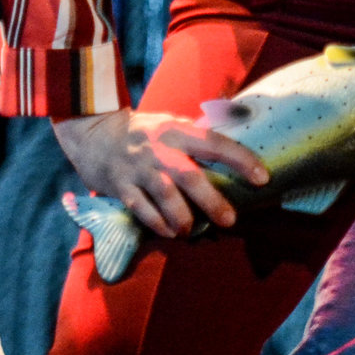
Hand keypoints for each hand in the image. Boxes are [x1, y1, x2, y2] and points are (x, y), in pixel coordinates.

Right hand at [52, 106, 269, 238]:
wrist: (92, 131)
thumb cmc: (142, 131)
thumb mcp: (170, 123)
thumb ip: (198, 135)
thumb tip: (240, 130)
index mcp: (176, 130)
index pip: (214, 142)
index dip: (240, 159)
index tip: (262, 177)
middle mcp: (158, 149)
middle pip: (189, 176)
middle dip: (212, 200)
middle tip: (230, 220)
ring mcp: (138, 168)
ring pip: (164, 195)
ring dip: (183, 217)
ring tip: (194, 231)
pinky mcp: (121, 186)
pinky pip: (141, 209)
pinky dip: (157, 223)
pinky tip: (170, 232)